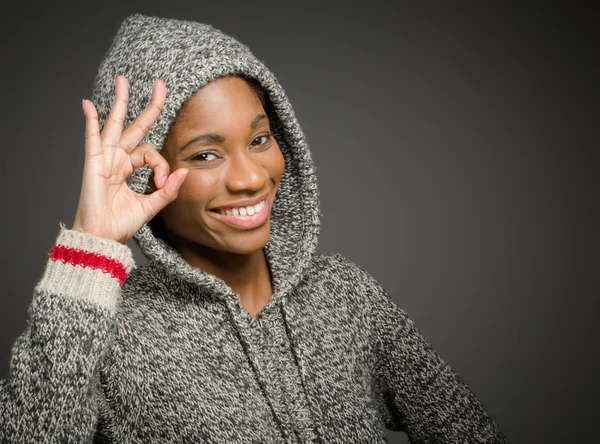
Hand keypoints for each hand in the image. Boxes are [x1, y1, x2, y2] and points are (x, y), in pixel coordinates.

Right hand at [72, 75, 188, 243]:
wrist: (102, 238)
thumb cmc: (120, 224)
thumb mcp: (151, 206)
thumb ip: (167, 190)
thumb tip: (185, 172)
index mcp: (129, 167)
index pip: (151, 153)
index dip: (161, 166)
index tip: (161, 184)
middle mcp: (117, 159)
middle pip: (135, 126)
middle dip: (148, 106)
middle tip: (160, 84)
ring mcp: (105, 159)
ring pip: (115, 124)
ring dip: (119, 102)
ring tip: (123, 80)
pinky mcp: (94, 164)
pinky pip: (92, 139)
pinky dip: (90, 121)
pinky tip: (88, 104)